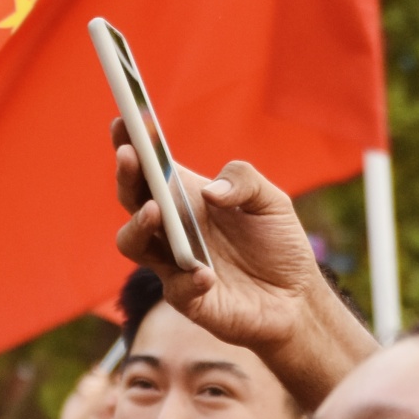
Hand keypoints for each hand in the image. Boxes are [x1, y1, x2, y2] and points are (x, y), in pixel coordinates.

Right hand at [112, 145, 327, 356]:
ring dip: (138, 226)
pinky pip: (176, 288)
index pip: (150, 168)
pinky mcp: (187, 299)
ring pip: (133, 244)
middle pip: (131, 199)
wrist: (297, 299)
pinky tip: (208, 274)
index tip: (122, 118)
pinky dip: (189, 279)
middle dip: (126, 175)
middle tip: (129, 155)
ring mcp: (174, 264)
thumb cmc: (279, 245)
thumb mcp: (272, 200)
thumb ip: (244, 181)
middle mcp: (172, 229)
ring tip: (153, 211)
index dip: (132, 142)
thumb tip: (209, 192)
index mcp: (187, 198)